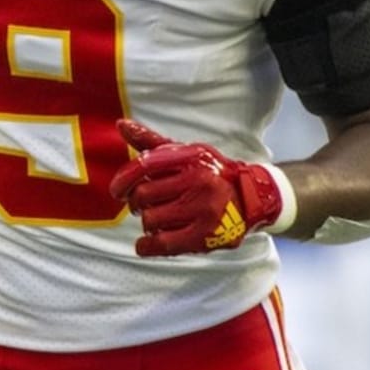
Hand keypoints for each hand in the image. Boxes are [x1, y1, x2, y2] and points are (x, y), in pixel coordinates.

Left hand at [110, 120, 293, 256]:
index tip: (117, 191)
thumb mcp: (186, 153)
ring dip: (147, 222)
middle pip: (143, 196)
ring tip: (159, 219)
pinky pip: (162, 244)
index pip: (145, 165)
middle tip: (144, 205)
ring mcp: (203, 210)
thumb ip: (152, 142)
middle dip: (137, 203)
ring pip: (150, 220)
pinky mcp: (204, 236)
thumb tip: (121, 124)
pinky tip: (147, 243)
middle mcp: (199, 181)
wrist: (251, 198)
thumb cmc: (210, 173)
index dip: (123, 180)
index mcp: (192, 158)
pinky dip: (147, 245)